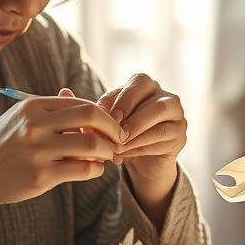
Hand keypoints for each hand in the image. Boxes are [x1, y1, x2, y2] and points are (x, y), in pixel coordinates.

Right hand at [0, 94, 121, 241]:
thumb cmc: (2, 145)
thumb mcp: (20, 119)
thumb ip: (50, 110)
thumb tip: (80, 99)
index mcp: (32, 106)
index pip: (81, 103)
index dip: (103, 115)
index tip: (110, 125)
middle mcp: (35, 125)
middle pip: (91, 117)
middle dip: (113, 128)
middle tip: (119, 138)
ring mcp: (38, 150)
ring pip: (92, 145)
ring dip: (108, 151)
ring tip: (108, 156)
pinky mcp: (41, 176)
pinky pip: (83, 169)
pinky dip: (95, 169)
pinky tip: (93, 169)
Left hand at [98, 73, 186, 199]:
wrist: (139, 160)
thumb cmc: (118, 134)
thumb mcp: (102, 121)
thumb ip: (87, 108)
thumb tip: (64, 92)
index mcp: (145, 85)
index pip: (136, 84)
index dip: (120, 99)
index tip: (102, 116)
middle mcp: (165, 95)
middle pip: (153, 99)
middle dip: (131, 116)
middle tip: (114, 132)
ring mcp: (177, 115)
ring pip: (159, 118)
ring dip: (136, 133)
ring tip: (116, 146)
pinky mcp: (180, 135)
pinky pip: (163, 137)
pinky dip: (142, 146)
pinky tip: (125, 155)